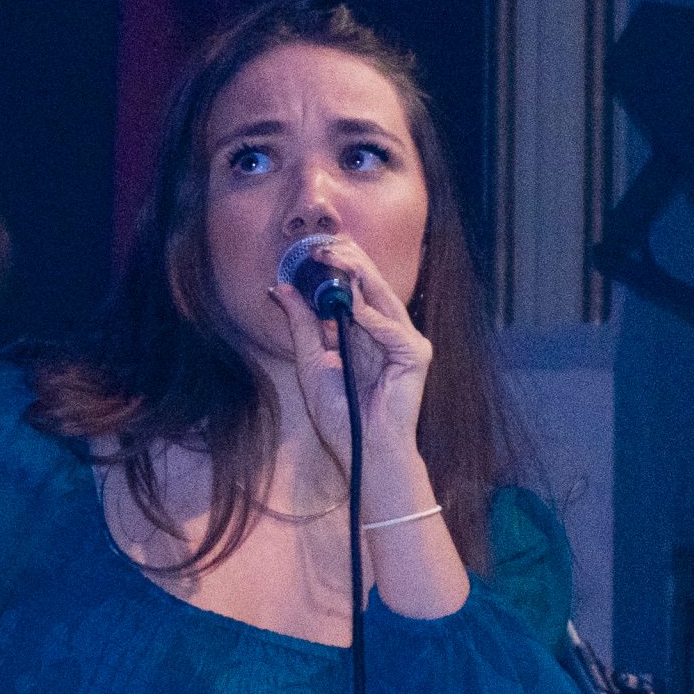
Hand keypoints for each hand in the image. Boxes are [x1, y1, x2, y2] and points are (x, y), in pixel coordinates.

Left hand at [269, 233, 431, 485]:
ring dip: (359, 278)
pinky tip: (354, 307)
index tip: (311, 248)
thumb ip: (301, 323)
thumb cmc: (340, 412)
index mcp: (364, 330)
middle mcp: (386, 330)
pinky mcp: (414, 356)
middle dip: (347, 262)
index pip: (354, 287)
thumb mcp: (310, 359)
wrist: (362, 448)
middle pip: (370, 286)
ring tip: (335, 259)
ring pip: (382, 299)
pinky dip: (372, 319)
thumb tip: (279, 288)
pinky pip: (392, 330)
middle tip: (322, 245)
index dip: (336, 265)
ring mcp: (403, 341)